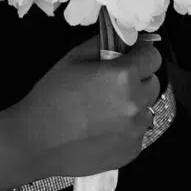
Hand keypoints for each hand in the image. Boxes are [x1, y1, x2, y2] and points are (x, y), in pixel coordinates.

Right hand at [14, 36, 161, 180]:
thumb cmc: (52, 95)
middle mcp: (136, 104)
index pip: (153, 57)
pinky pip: (137, 133)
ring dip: (132, 106)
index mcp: (123, 76)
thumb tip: (123, 39)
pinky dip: (124, 129)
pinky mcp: (131, 151)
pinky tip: (100, 129)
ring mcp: (135, 131)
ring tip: (102, 111)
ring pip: (145, 109)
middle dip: (137, 80)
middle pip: (153, 83)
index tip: (127, 59)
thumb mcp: (73, 58)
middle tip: (110, 85)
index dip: (140, 55)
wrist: (37, 140)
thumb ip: (102, 44)